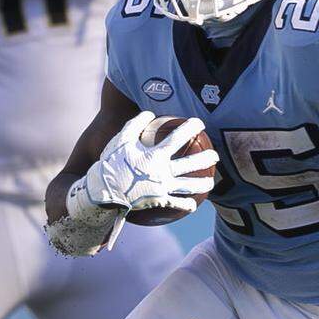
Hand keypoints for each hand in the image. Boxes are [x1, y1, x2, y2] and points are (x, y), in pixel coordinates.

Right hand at [85, 112, 218, 215]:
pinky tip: (194, 205)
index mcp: (154, 156)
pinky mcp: (159, 202)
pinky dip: (186, 205)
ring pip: (189, 186)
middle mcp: (162, 172)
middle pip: (191, 164)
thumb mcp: (120, 140)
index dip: (190, 128)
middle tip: (216, 155)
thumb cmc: (110, 163)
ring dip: (203, 184)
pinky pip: (176, 204)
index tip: (200, 123)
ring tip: (211, 182)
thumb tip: (149, 112)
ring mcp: (162, 189)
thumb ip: (135, 125)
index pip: (178, 138)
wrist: (102, 192)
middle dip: (206, 159)